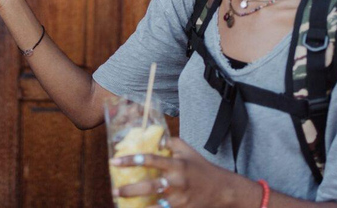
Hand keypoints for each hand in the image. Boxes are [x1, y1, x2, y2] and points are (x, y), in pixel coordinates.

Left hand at [111, 138, 240, 207]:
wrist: (222, 190)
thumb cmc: (201, 168)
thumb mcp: (187, 150)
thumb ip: (169, 142)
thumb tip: (153, 136)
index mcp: (177, 164)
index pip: (151, 159)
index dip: (131, 160)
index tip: (114, 161)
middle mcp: (177, 182)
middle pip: (150, 186)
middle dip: (130, 190)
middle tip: (114, 190)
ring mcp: (179, 199)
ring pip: (154, 203)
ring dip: (137, 204)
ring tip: (120, 204)